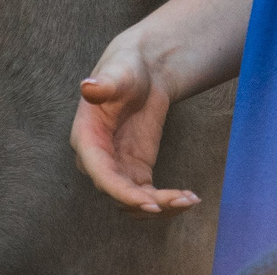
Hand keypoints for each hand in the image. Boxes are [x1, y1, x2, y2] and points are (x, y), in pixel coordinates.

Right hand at [70, 37, 200, 214]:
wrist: (142, 72)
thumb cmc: (125, 69)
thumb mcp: (118, 73)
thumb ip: (105, 84)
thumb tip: (88, 87)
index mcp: (87, 140)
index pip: (102, 175)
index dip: (123, 193)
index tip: (150, 203)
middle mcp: (98, 161)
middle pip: (119, 194)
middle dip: (148, 203)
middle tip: (180, 201)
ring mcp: (117, 168)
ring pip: (134, 202)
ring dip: (161, 207)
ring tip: (190, 199)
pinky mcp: (136, 170)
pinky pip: (147, 195)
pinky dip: (167, 201)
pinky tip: (189, 197)